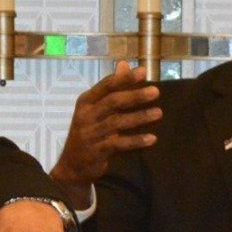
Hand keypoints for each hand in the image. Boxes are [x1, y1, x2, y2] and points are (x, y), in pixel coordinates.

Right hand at [50, 61, 159, 209]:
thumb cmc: (88, 133)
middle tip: (156, 91)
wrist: (72, 166)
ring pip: (117, 122)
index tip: (143, 71)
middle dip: (135, 95)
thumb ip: (111, 88)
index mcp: (86, 102)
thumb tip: (124, 64)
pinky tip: (152, 138)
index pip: (105, 86)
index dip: (124, 78)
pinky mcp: (97, 151)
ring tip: (159, 113)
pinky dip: (135, 141)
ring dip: (139, 117)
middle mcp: (86, 116)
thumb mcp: (95, 109)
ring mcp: (90, 134)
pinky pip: (119, 144)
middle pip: (112, 102)